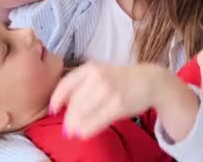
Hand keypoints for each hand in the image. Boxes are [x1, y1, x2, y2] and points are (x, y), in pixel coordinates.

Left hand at [48, 62, 163, 139]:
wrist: (149, 80)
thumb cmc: (121, 79)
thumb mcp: (100, 73)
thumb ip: (82, 84)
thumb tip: (63, 105)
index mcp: (90, 68)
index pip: (66, 84)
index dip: (57, 99)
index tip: (53, 109)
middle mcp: (97, 77)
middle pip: (74, 102)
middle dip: (68, 118)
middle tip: (66, 128)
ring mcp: (108, 91)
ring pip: (83, 112)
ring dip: (75, 125)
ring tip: (73, 132)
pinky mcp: (118, 105)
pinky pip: (96, 120)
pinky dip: (87, 129)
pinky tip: (83, 134)